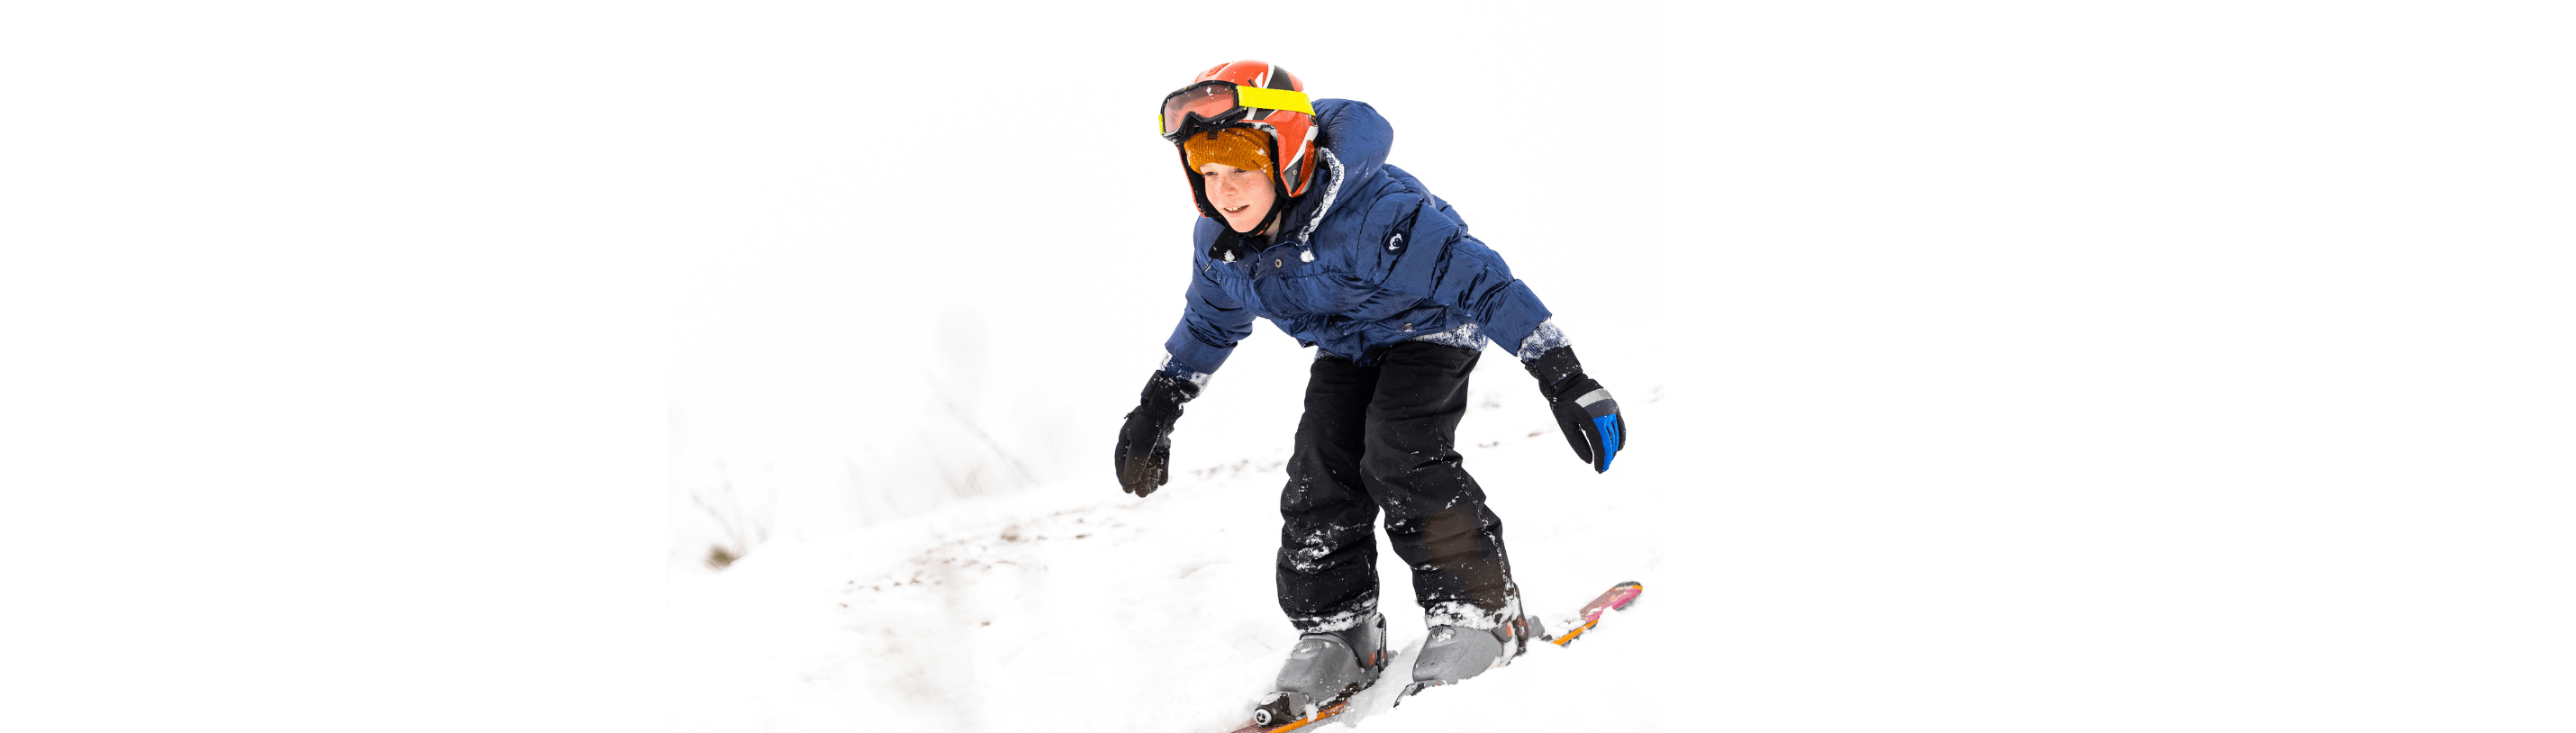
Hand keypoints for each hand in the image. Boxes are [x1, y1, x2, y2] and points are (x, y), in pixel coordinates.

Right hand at [1113, 372, 1199, 495]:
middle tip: (1141, 495)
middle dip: (1138, 479)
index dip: (1123, 476)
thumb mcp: (1141, 444)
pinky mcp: (1162, 437)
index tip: (1127, 490)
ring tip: (1152, 491)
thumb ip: (1135, 463)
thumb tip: (1130, 483)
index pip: (1121, 459)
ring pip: (1148, 460)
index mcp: (1126, 435)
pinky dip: (1161, 468)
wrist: (1169, 402)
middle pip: (1135, 462)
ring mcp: (1150, 436)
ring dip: (1150, 476)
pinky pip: (1160, 455)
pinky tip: (1162, 482)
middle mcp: (1136, 436)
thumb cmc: (1151, 422)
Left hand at [1525, 346, 1625, 472]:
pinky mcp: (1613, 405)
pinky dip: (1620, 435)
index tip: (1599, 471)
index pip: (1600, 446)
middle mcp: (1604, 414)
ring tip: (1608, 459)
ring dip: (1613, 448)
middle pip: (1609, 441)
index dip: (1601, 460)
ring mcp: (1611, 408)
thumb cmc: (1563, 404)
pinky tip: (1619, 447)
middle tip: (1603, 468)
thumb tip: (1590, 460)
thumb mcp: (1566, 425)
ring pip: (1615, 434)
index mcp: (1591, 419)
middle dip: (1607, 457)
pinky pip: (1619, 423)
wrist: (1568, 380)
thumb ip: (1578, 444)